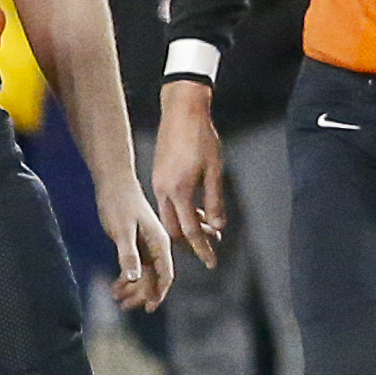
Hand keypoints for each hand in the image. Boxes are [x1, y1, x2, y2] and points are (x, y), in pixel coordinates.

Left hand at [98, 175, 174, 312]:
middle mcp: (156, 245)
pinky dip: (126, 277)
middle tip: (124, 307)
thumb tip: (135, 278)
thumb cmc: (119, 203)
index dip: (158, 293)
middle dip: (141, 295)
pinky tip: (114, 285)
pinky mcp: (135, 241)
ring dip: (132, 288)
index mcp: (159, 243)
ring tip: (116, 299)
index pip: (165, 274)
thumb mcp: (122, 230)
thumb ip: (129, 254)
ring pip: (144, 273)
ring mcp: (146, 244)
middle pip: (154, 277)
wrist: (114, 181)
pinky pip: (135, 265)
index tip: (150, 308)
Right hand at [152, 80, 228, 267]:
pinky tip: (197, 210)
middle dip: (191, 243)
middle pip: (173, 230)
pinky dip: (182, 213)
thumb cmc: (202, 138)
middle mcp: (163, 190)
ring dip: (187, 227)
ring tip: (208, 229)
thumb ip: (215, 201)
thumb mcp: (214, 170)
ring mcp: (158, 183)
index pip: (189, 231)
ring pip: (170, 217)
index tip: (212, 263)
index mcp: (178, 191)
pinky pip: (168, 204)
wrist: (182, 111)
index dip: (202, 249)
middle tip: (210, 249)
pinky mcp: (158, 176)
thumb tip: (217, 228)